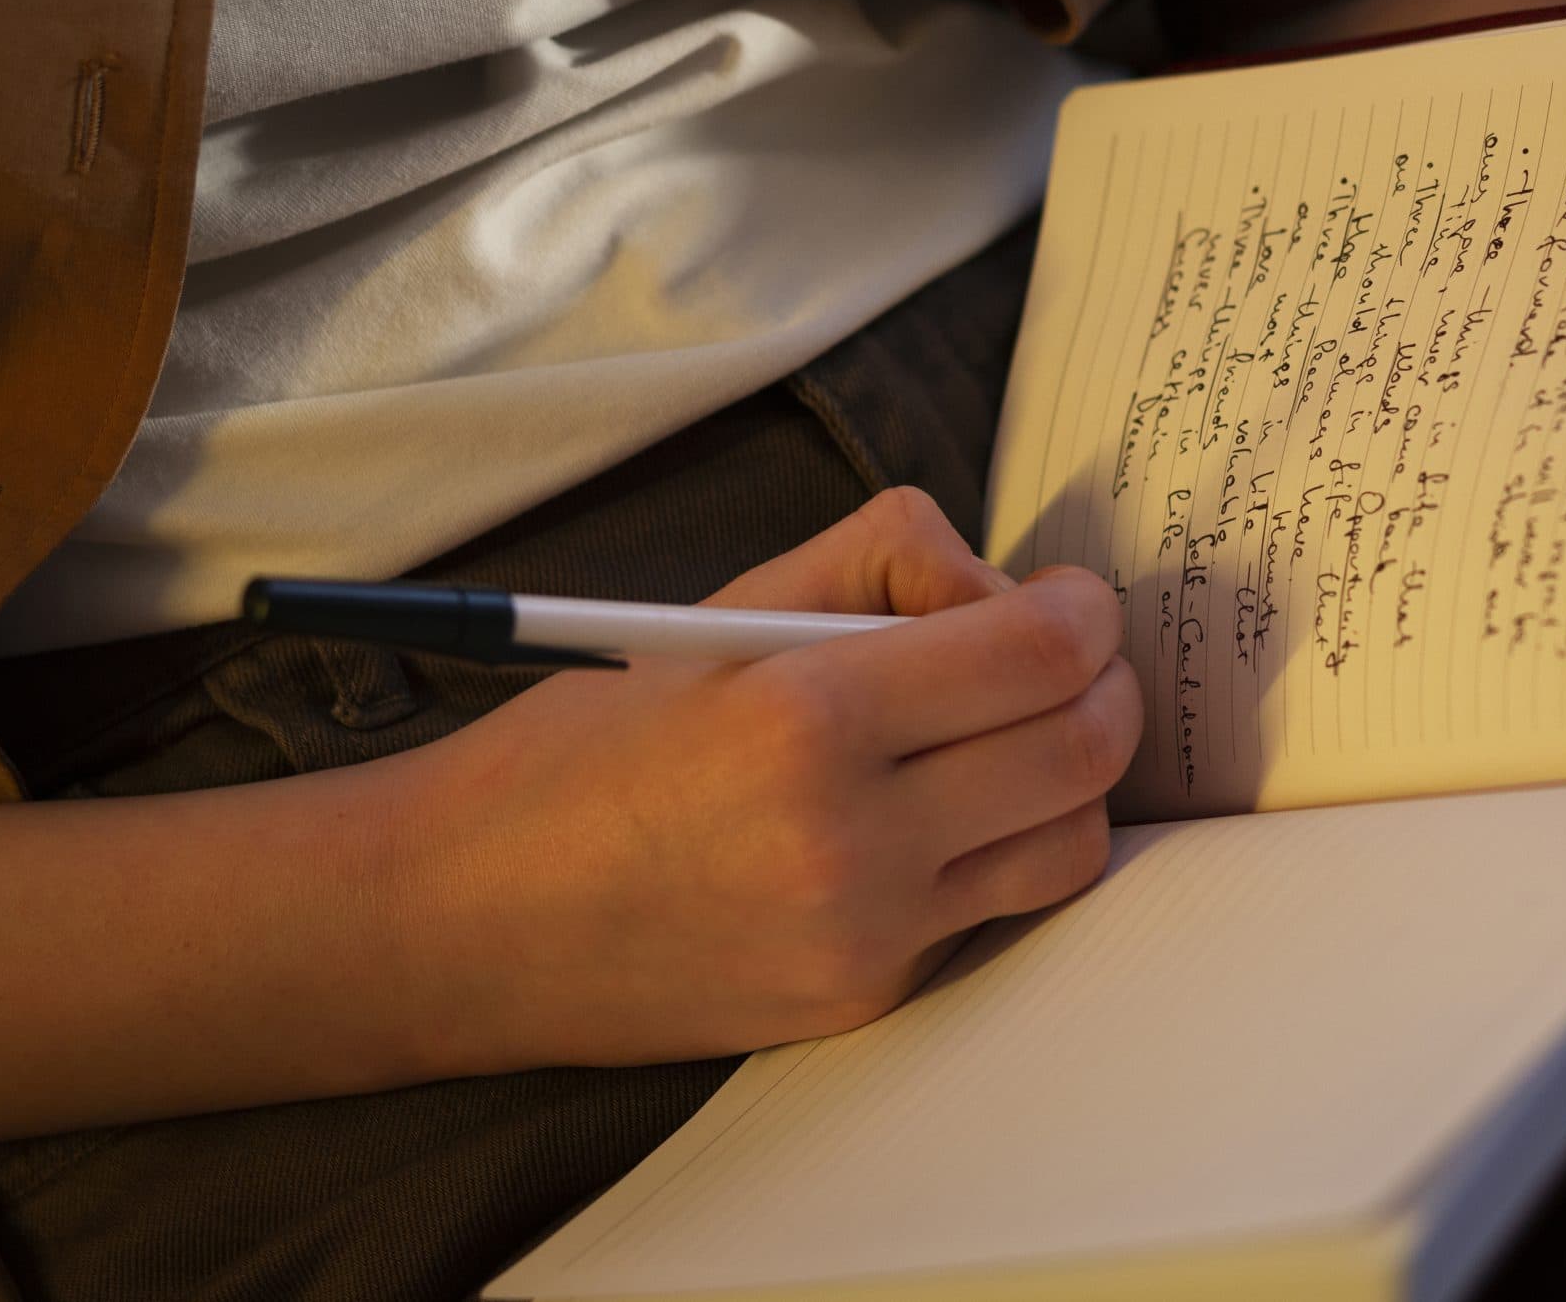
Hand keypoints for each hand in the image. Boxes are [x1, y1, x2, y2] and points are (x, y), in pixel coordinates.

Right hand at [396, 487, 1138, 1069]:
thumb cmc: (582, 752)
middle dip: (1103, 682)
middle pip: (1084, 749)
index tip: (1068, 597)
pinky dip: (996, 849)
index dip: (1082, 610)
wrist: (461, 920)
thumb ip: (874, 563)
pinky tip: (935, 813)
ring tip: (1011, 736)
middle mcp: (849, 840)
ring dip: (1069, 776)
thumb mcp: (716, 614)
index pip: (1038, 654)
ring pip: (1070, 844)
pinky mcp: (864, 1001)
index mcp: (807, 718)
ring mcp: (865, 937)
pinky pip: (992, 909)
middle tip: (1066, 655)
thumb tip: (995, 578)